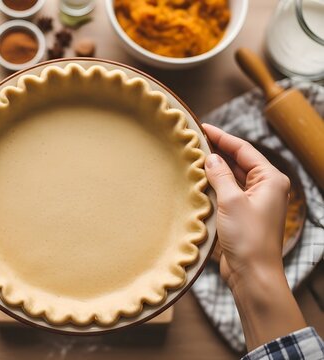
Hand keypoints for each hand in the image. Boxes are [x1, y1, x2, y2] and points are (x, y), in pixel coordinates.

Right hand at [203, 124, 289, 286]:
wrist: (253, 274)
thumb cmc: (248, 238)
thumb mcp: (231, 201)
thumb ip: (220, 175)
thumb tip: (210, 158)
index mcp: (271, 179)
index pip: (244, 150)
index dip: (222, 137)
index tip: (203, 127)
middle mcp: (266, 188)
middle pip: (239, 162)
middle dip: (218, 152)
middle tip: (194, 142)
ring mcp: (255, 202)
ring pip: (232, 177)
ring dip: (215, 170)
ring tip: (193, 159)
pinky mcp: (244, 215)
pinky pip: (228, 193)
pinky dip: (214, 186)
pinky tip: (198, 182)